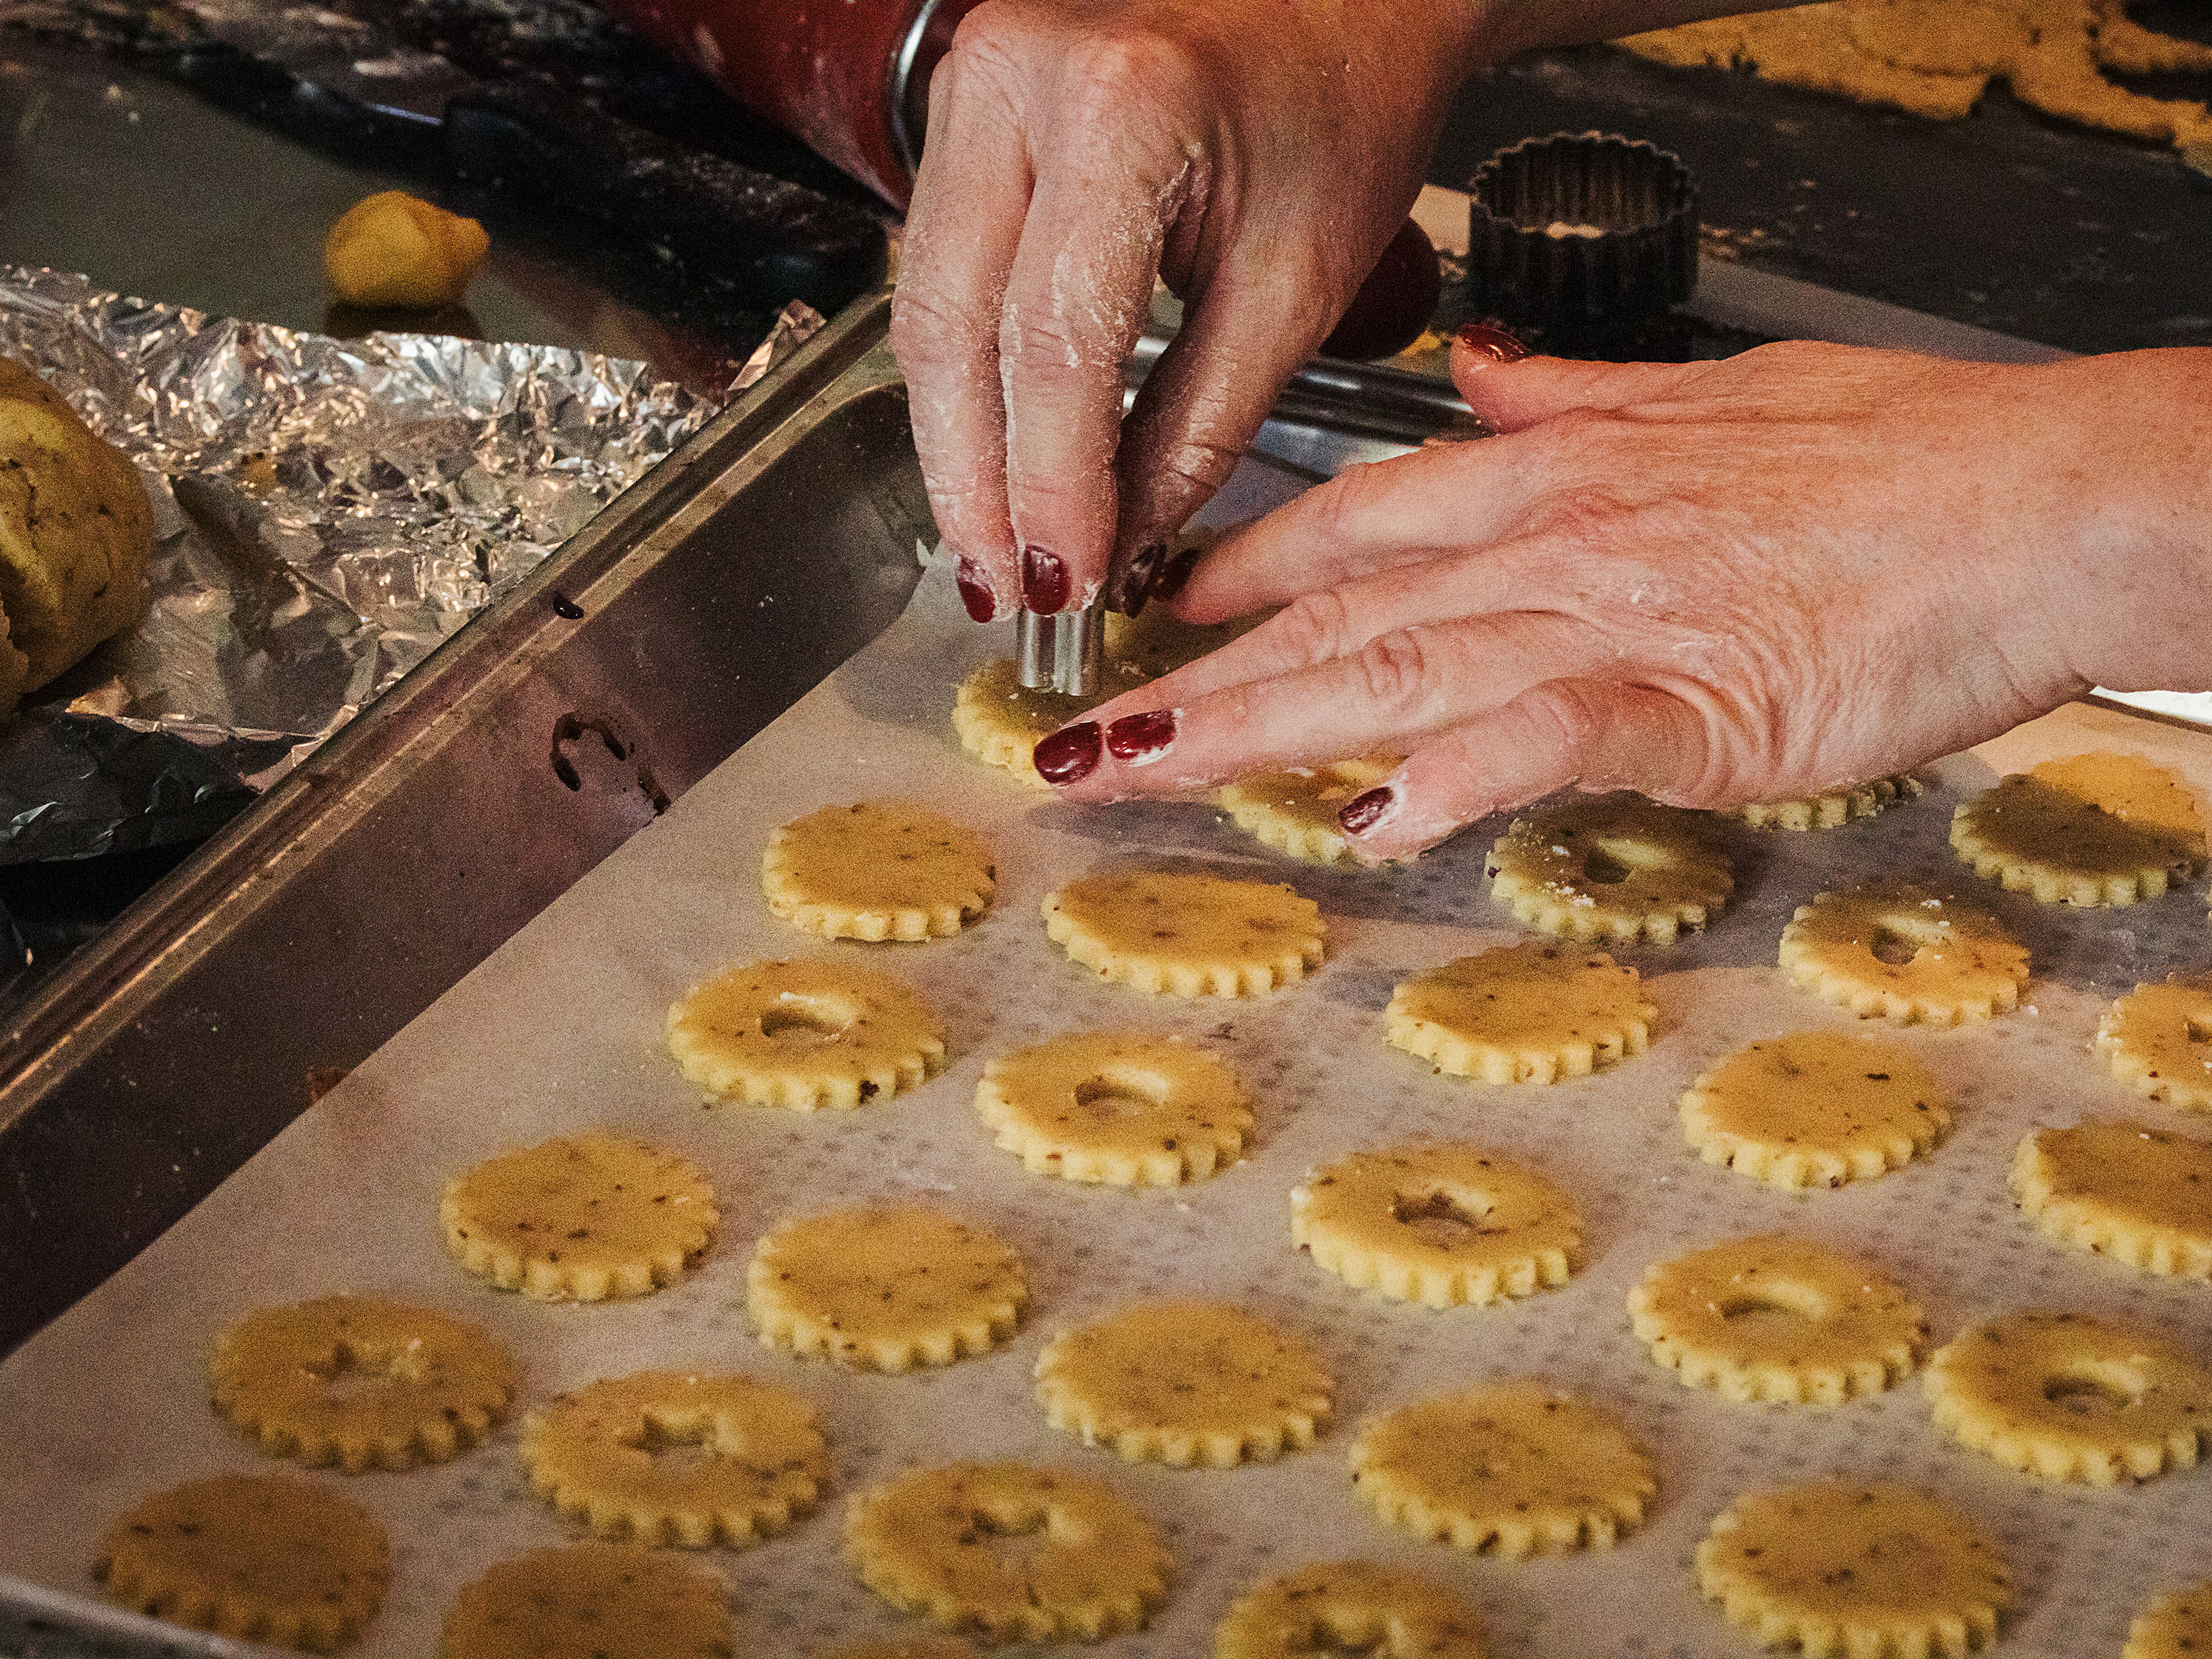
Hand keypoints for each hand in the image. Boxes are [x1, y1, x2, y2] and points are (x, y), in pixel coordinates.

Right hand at [890, 0, 1492, 622]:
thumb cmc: (1343, 100)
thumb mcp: (1297, 282)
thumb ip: (1200, 425)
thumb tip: (1121, 540)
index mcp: (1122, 105)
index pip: (1055, 343)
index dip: (1053, 483)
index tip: (1069, 578)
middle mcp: (1018, 79)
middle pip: (954, 329)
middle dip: (975, 482)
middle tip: (1002, 586)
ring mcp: (974, 84)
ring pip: (926, 307)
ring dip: (956, 442)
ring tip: (993, 544)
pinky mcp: (966, 113)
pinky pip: (942, 271)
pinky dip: (968, 378)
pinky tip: (993, 455)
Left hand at [1033, 336, 2211, 859]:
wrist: (2041, 495)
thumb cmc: (1903, 458)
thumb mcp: (1714, 399)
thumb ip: (1579, 396)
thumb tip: (1485, 372)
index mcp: (1557, 475)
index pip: (1354, 523)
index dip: (1238, 570)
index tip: (1160, 606)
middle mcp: (1552, 542)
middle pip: (1329, 614)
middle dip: (1190, 678)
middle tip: (1078, 732)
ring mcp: (1609, 620)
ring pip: (1389, 672)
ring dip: (1252, 727)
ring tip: (1138, 770)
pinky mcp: (1689, 702)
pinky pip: (1544, 737)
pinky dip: (1454, 775)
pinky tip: (1374, 821)